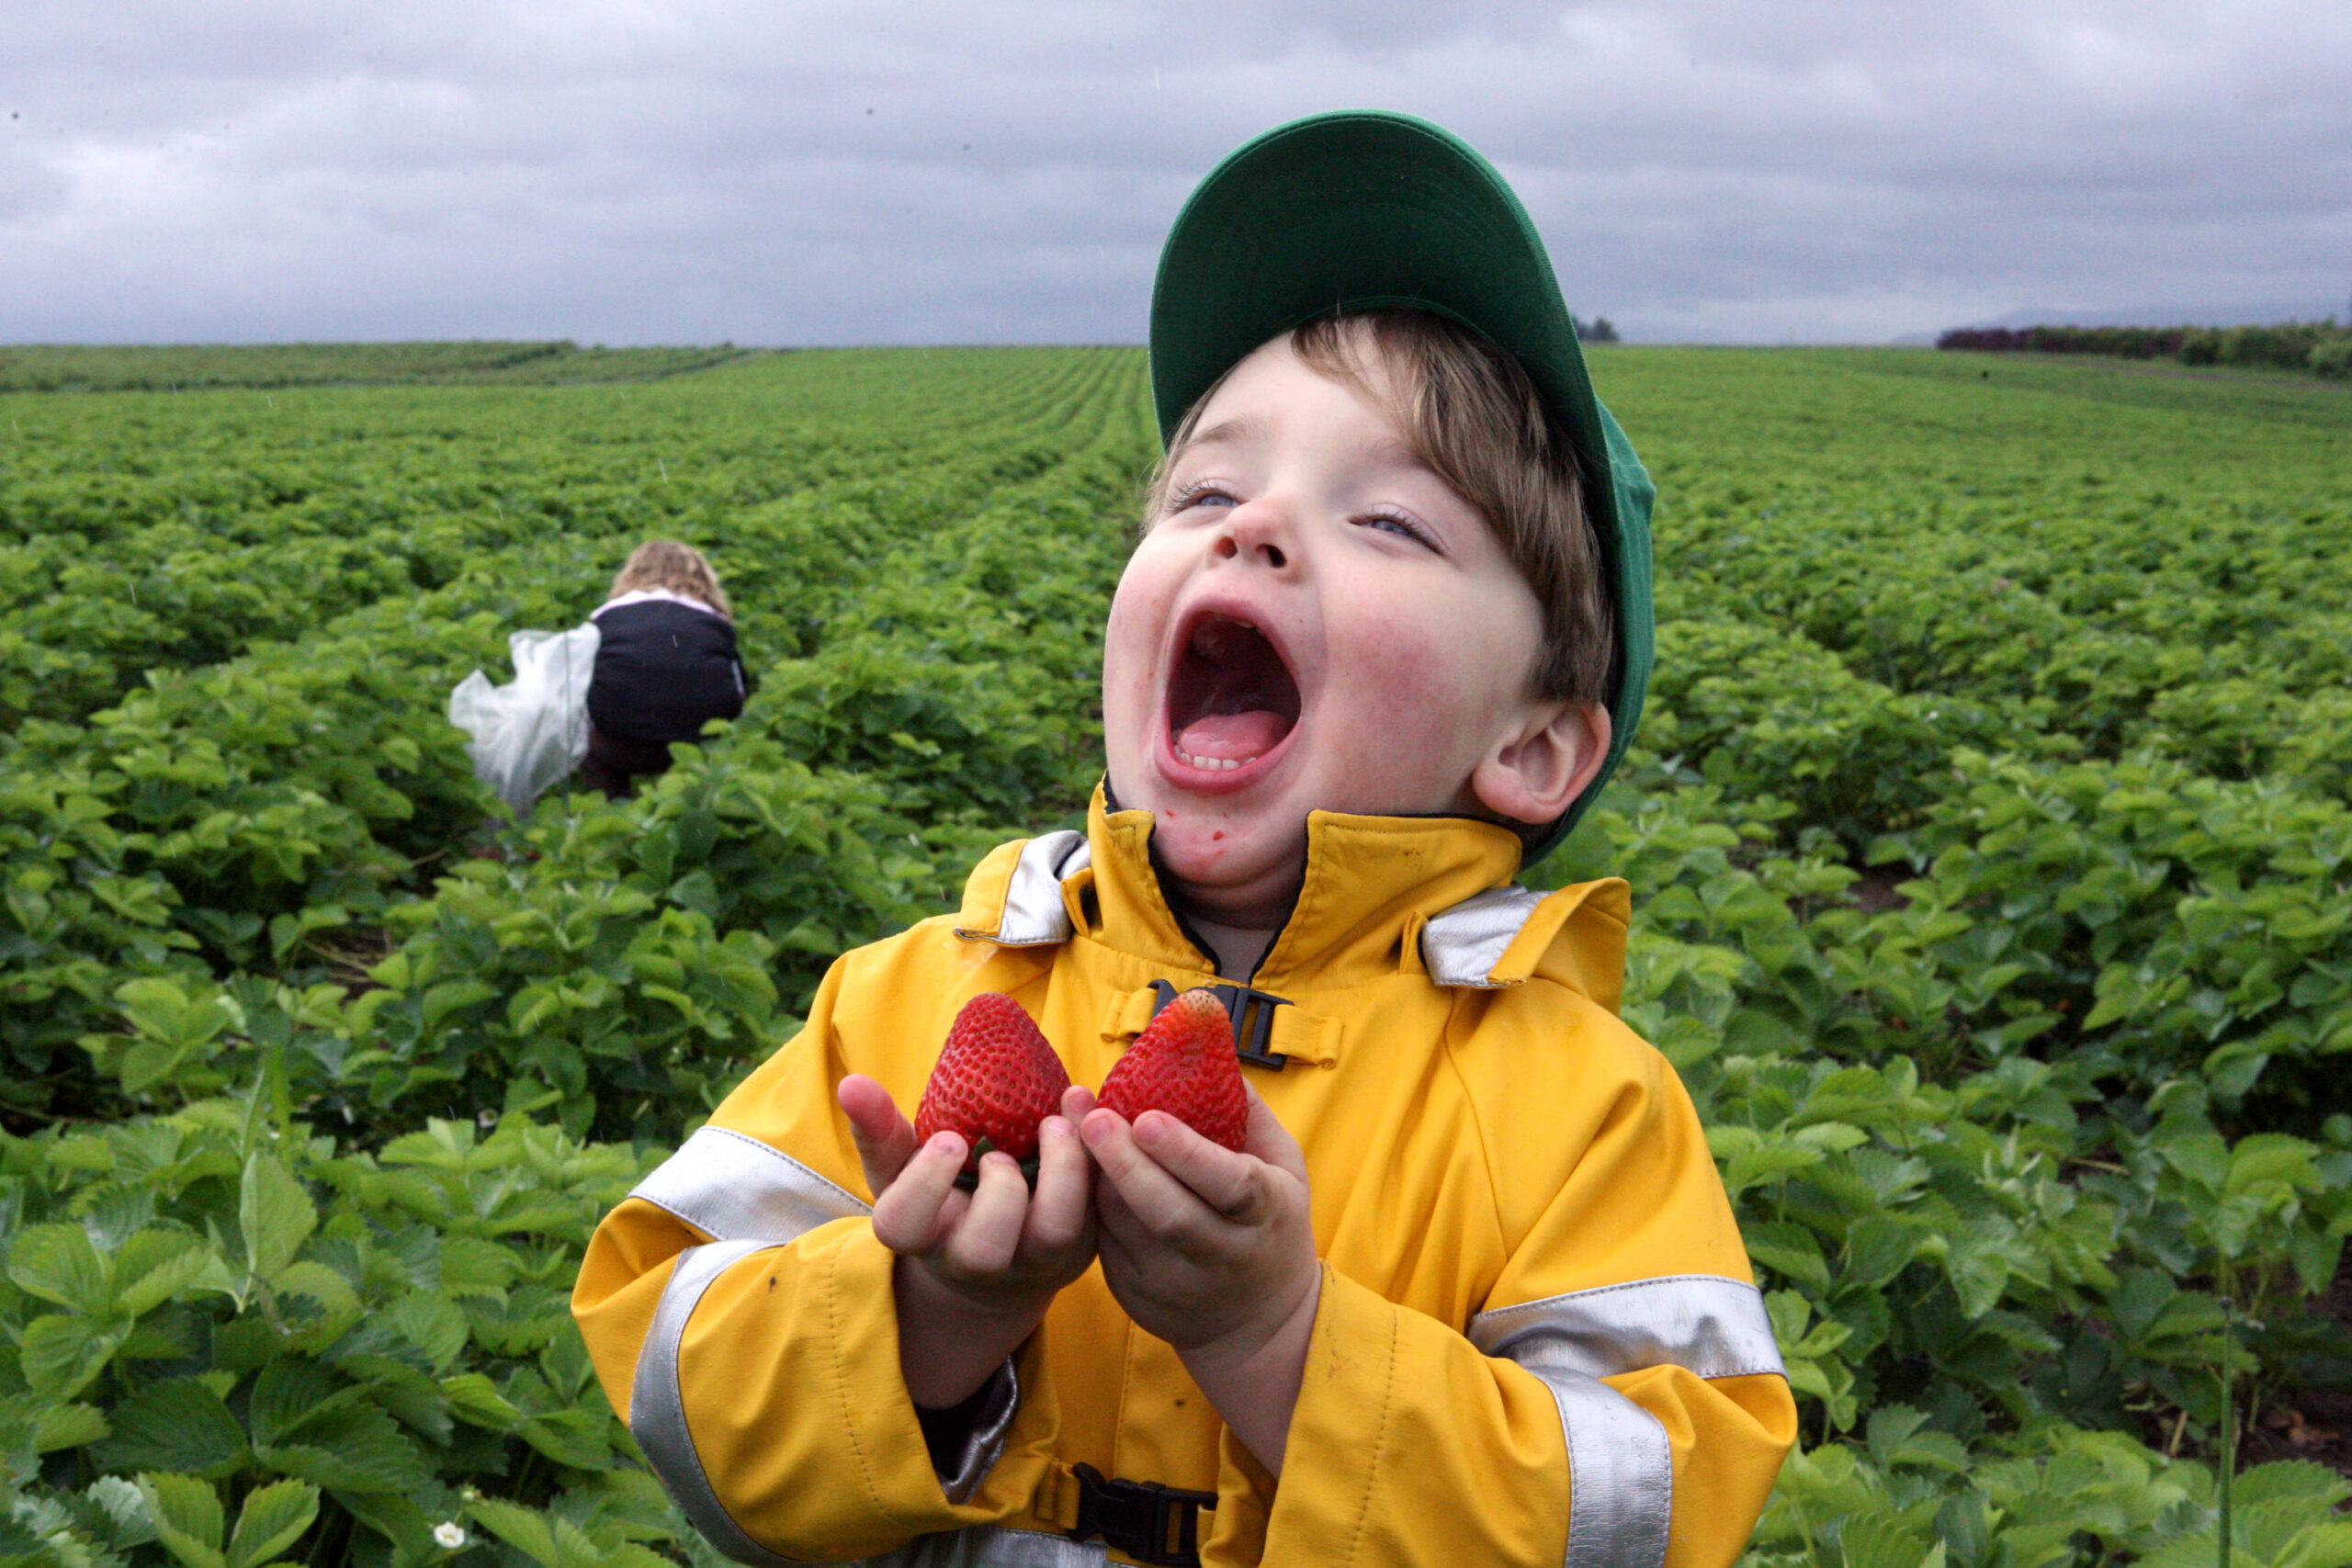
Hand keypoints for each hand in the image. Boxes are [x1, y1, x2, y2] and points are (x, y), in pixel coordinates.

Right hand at [839, 1075, 1096, 1406]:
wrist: (997, 1264)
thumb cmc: (940, 1200)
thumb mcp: (903, 1169)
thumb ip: (879, 1129)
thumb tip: (851, 1084)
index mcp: (923, 1235)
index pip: (905, 1224)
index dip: (925, 1183)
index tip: (949, 1139)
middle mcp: (976, 1259)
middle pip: (983, 1248)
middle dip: (1000, 1191)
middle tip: (1003, 1150)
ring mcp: (1031, 1260)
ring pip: (1053, 1233)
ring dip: (1062, 1173)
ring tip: (1056, 1126)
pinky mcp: (1078, 1249)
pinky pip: (1099, 1214)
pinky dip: (1097, 1163)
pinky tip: (1085, 1117)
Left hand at [1082, 1084, 1320, 1471]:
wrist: (1258, 1324)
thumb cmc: (1270, 1225)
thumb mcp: (1285, 1170)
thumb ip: (1252, 1116)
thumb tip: (1211, 1055)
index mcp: (1264, 1215)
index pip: (1229, 1186)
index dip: (1187, 1154)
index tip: (1148, 1118)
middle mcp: (1222, 1254)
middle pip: (1167, 1212)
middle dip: (1124, 1162)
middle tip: (1091, 1117)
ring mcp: (1175, 1282)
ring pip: (1125, 1228)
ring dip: (1095, 1177)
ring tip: (1070, 1127)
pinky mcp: (1137, 1297)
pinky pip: (1104, 1244)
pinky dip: (1088, 1203)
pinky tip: (1072, 1166)